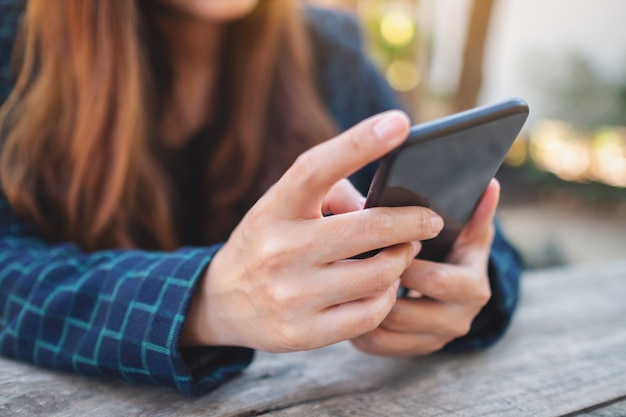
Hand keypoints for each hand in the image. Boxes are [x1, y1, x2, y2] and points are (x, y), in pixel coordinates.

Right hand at [180, 111, 444, 351]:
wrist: (222, 300)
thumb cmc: (268, 241)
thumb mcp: (283, 207)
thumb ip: (333, 195)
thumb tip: (391, 204)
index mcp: (275, 208)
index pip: (317, 167)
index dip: (359, 142)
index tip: (399, 122)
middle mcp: (280, 249)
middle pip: (368, 229)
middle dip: (414, 222)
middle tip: (430, 220)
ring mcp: (290, 294)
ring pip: (378, 275)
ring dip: (401, 261)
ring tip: (403, 254)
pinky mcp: (303, 333)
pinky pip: (370, 314)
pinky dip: (387, 297)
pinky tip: (384, 287)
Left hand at [351, 179, 499, 356]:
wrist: (455, 293)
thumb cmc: (453, 252)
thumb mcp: (468, 234)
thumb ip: (478, 213)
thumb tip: (491, 184)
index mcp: (472, 288)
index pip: (434, 280)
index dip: (402, 262)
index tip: (381, 243)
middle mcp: (458, 319)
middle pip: (405, 312)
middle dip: (378, 288)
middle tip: (352, 265)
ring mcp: (434, 339)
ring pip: (387, 332)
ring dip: (364, 307)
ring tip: (345, 282)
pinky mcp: (413, 350)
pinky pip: (378, 345)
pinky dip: (359, 326)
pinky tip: (349, 302)